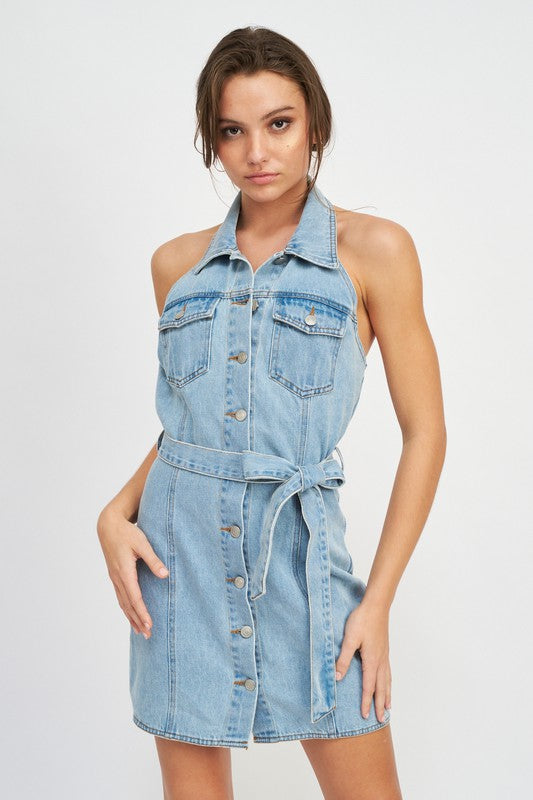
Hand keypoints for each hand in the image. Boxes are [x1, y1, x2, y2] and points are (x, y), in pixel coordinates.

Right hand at [96, 506, 168, 638]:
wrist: (108, 526)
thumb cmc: (127, 533)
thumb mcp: (142, 543)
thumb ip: (154, 560)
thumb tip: (166, 575)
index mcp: (124, 572)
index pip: (135, 598)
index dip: (142, 613)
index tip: (149, 625)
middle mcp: (118, 578)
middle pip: (128, 605)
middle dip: (138, 620)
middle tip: (148, 635)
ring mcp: (114, 578)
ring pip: (123, 603)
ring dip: (131, 617)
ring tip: (140, 631)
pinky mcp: (115, 576)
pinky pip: (120, 597)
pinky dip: (126, 609)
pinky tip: (131, 614)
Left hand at [335, 600, 391, 722]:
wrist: (376, 605)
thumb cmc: (362, 620)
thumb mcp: (349, 639)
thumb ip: (343, 659)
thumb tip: (337, 678)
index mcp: (371, 660)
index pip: (369, 686)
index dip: (366, 702)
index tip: (365, 715)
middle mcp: (380, 661)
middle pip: (381, 687)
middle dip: (380, 704)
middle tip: (380, 720)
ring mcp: (384, 655)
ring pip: (387, 680)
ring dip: (387, 695)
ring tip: (389, 708)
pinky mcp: (384, 649)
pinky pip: (388, 672)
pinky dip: (389, 682)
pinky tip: (387, 683)